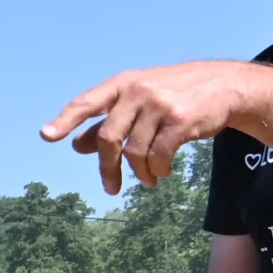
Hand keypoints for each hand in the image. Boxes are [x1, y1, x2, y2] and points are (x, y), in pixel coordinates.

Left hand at [42, 61, 255, 194]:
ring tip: (147, 180)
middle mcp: (137, 91)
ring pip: (134, 152)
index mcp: (122, 84)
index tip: (47, 136)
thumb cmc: (176, 94)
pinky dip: (157, 170)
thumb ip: (109, 122)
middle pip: (109, 138)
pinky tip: (162, 173)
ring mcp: (159, 104)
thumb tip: (76, 146)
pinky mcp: (180, 120)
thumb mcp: (139, 101)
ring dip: (139, 173)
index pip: (86, 103)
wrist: (226, 85)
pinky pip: (158, 156)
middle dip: (107, 168)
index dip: (65, 120)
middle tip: (110, 188)